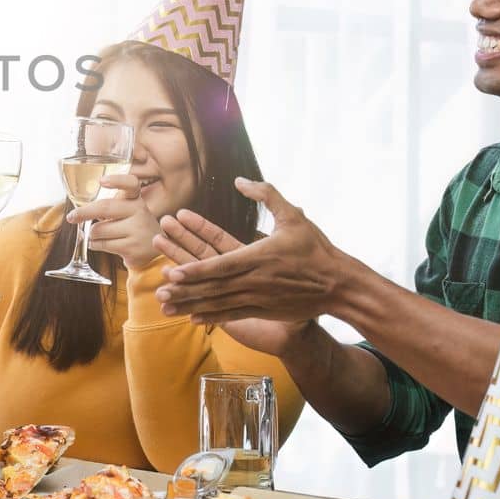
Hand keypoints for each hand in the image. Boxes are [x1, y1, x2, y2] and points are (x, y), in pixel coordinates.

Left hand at [66, 173, 161, 269]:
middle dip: (83, 213)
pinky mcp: (132, 249)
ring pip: (98, 230)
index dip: (116, 180)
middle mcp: (139, 212)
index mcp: (135, 199)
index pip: (131, 184)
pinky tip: (102, 244)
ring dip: (91, 234)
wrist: (154, 248)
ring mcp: (137, 231)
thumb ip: (107, 206)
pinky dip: (94, 245)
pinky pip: (101, 244)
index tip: (101, 181)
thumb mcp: (126, 210)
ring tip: (100, 234)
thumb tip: (76, 213)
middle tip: (71, 217)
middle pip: (104, 208)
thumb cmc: (131, 224)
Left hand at [150, 177, 351, 327]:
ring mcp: (259, 298)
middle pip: (214, 287)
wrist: (340, 285)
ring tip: (166, 307)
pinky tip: (193, 318)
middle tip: (159, 290)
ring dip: (191, 305)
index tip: (174, 271)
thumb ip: (266, 195)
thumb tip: (240, 180)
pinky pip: (233, 315)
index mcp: (259, 256)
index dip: (196, 269)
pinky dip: (212, 317)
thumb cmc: (316, 249)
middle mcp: (255, 280)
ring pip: (219, 304)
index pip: (221, 264)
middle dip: (185, 289)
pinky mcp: (265, 311)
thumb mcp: (293, 216)